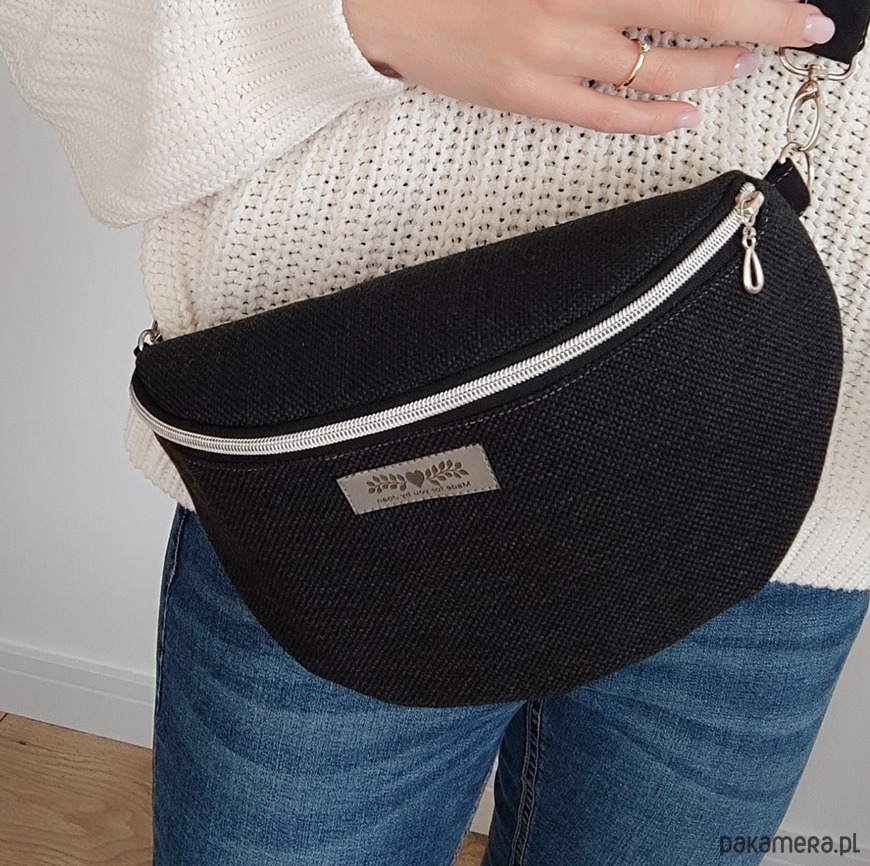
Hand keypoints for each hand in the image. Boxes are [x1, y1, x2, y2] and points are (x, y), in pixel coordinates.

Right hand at [342, 0, 835, 133]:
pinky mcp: (527, 95)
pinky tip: (685, 112)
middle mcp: (573, 0)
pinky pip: (604, 113)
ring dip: (713, 64)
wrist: (383, 5)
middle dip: (761, 18)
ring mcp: (552, 52)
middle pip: (691, 9)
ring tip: (749, 63)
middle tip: (809, 26)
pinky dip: (650, 115)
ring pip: (656, 65)